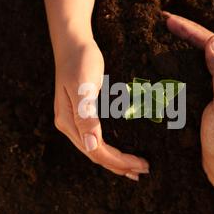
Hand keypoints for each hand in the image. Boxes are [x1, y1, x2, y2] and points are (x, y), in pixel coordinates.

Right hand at [53, 36, 148, 180]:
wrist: (73, 42)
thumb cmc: (80, 60)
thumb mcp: (84, 86)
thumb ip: (86, 115)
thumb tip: (91, 146)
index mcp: (69, 122)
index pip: (96, 151)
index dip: (119, 162)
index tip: (141, 164)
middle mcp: (69, 125)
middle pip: (96, 154)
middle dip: (120, 165)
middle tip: (145, 170)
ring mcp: (74, 121)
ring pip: (96, 149)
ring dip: (116, 161)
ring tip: (135, 169)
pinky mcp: (81, 115)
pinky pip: (96, 139)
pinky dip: (110, 150)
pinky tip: (121, 152)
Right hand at [164, 12, 213, 189]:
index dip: (193, 31)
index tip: (170, 21)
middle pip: (211, 47)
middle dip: (188, 33)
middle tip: (165, 21)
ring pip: (205, 59)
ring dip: (186, 45)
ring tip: (167, 34)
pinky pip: (200, 73)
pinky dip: (186, 63)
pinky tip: (174, 60)